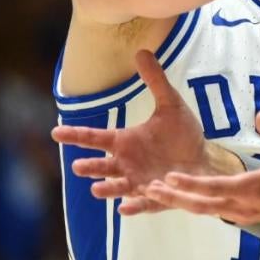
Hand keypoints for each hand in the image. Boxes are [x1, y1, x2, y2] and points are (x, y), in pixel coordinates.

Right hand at [51, 50, 236, 214]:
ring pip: (118, 187)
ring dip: (108, 189)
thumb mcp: (170, 104)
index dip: (75, 135)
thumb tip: (141, 51)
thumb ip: (155, 81)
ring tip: (96, 190)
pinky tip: (124, 208)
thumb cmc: (182, 135)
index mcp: (125, 142)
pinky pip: (144, 203)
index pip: (95, 137)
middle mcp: (127, 164)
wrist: (204, 159)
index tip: (55, 132)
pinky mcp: (158, 196)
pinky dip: (135, 206)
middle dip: (91, 167)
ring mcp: (140, 182)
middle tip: (79, 166)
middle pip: (103, 166)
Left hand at [143, 110, 259, 225]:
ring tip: (156, 191)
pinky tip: (181, 195)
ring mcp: (246, 213)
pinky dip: (196, 204)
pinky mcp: (247, 215)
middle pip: (203, 204)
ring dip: (181, 201)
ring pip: (206, 210)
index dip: (191, 183)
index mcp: (255, 188)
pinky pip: (215, 211)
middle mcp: (246, 205)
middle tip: (148, 188)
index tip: (169, 176)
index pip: (215, 188)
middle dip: (175, 197)